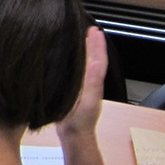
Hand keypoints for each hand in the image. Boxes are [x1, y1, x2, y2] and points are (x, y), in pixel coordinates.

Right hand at [57, 26, 106, 140]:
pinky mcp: (72, 91)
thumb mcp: (86, 100)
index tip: (93, 30)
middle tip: (87, 28)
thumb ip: (90, 82)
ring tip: (79, 37)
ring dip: (84, 51)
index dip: (96, 45)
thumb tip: (94, 61)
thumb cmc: (78, 120)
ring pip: (84, 65)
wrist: (74, 137)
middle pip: (92, 59)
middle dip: (91, 44)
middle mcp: (89, 82)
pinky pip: (75, 71)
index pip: (98, 60)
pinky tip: (66, 58)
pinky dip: (74, 61)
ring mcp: (82, 87)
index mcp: (93, 82)